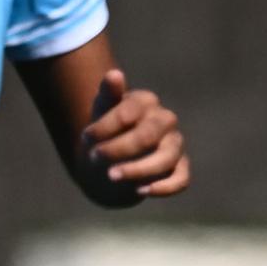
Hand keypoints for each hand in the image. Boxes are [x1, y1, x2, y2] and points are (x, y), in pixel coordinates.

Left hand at [75, 66, 187, 203]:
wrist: (111, 157)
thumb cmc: (106, 129)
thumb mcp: (101, 111)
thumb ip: (108, 95)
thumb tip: (114, 75)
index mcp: (146, 102)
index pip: (128, 113)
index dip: (105, 127)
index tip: (85, 137)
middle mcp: (166, 121)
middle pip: (148, 136)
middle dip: (119, 149)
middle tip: (94, 158)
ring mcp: (175, 144)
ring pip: (166, 158)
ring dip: (137, 170)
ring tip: (111, 176)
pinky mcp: (180, 168)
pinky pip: (181, 179)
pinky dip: (164, 188)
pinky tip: (140, 191)